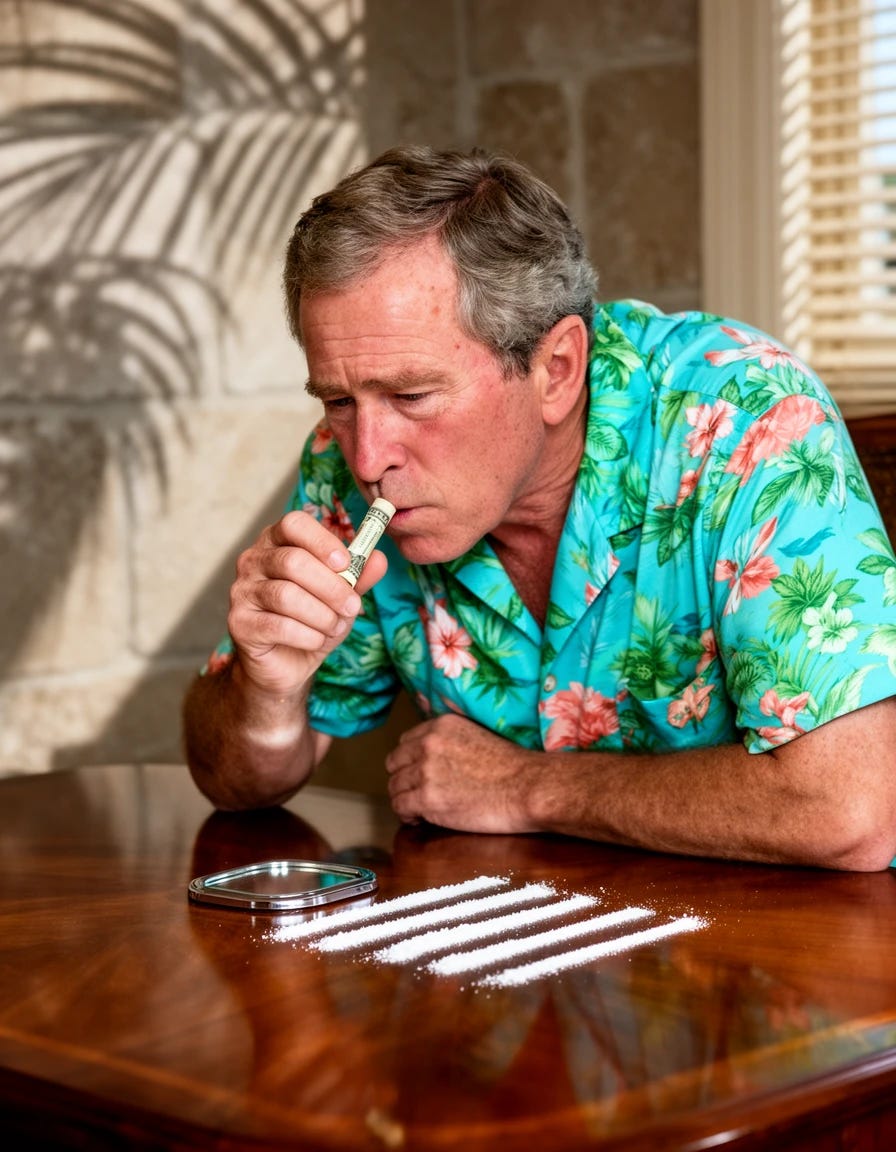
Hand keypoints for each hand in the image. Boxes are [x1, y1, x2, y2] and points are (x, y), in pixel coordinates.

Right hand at [227, 510, 387, 697]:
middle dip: (332, 587)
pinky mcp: (238, 623)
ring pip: (286, 595)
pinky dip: (308, 635)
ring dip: (322, 615)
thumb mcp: (341, 595)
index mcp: (277, 542)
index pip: (293, 523)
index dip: (322, 541)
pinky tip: (316, 640)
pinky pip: (278, 626)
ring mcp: (241, 591)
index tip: (346, 563)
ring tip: (335, 626)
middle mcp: (253, 560)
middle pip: (293, 562)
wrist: (286, 663)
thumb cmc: (312, 619)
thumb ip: (359, 576)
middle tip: (353, 607)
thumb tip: (379, 558)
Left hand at [385, 714, 540, 833]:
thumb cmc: (512, 767)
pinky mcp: (427, 799)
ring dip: (405, 798)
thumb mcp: (476, 735)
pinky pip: (400, 807)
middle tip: (416, 792)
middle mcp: (428, 744)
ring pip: (394, 787)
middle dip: (403, 779)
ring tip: (419, 808)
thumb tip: (432, 756)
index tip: (417, 773)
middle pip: (395, 764)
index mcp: (441, 725)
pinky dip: (407, 816)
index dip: (410, 761)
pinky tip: (420, 819)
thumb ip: (449, 741)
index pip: (405, 742)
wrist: (527, 787)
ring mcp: (425, 771)